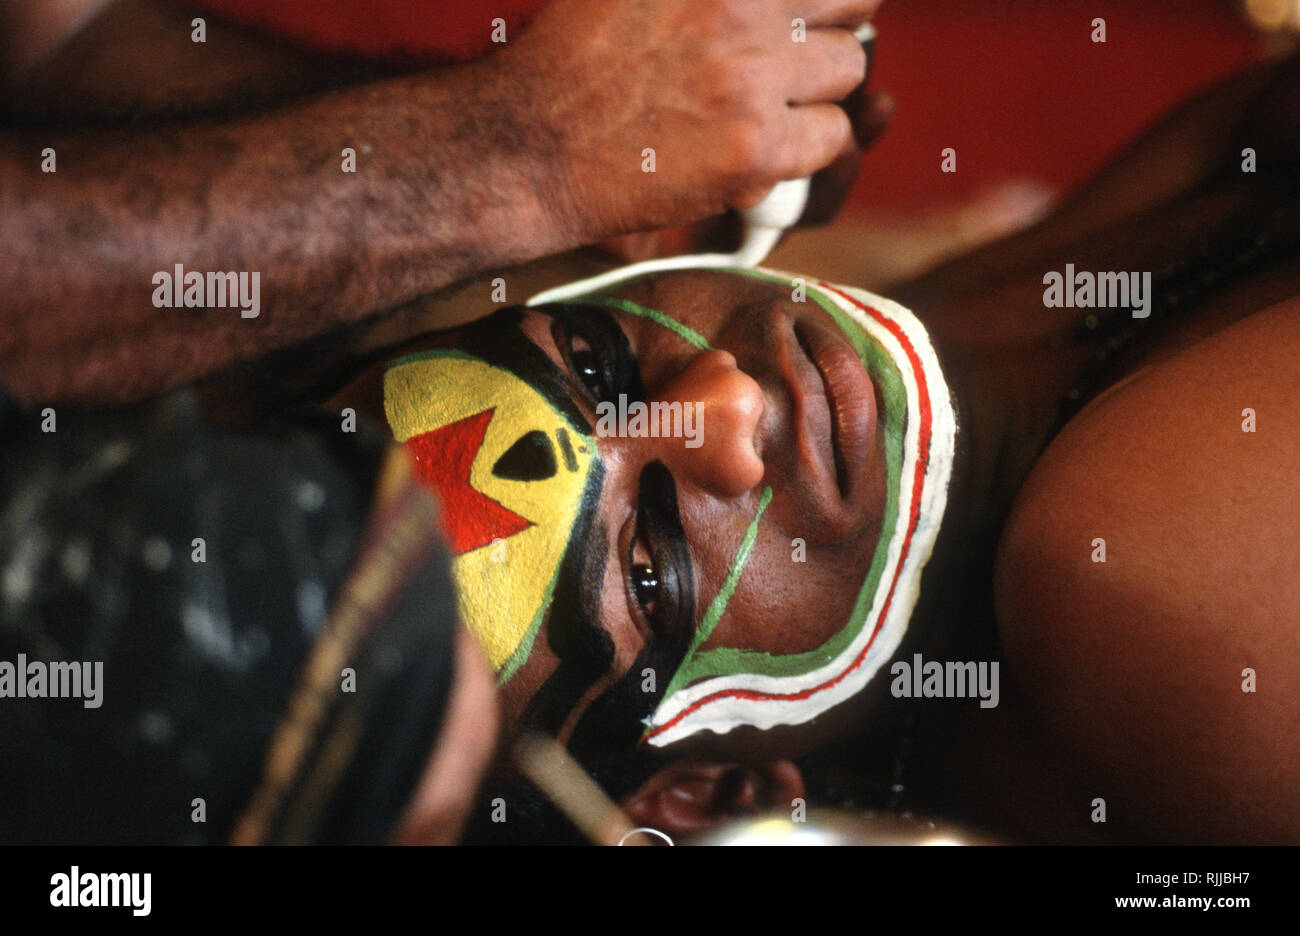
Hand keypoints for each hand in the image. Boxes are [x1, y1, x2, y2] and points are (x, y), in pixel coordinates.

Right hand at [500, 0, 881, 242]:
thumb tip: (776, 1)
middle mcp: (739, 4)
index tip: (811, 13)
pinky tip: (754, 148)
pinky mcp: (755, 146)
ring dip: (817, 90)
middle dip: (829, 28)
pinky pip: (830, 137)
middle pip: (853, 1)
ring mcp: (753, 74)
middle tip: (791, 56)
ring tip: (764, 107)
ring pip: (849, 69)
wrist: (532, 146)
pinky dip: (803, 149)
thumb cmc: (575, 60)